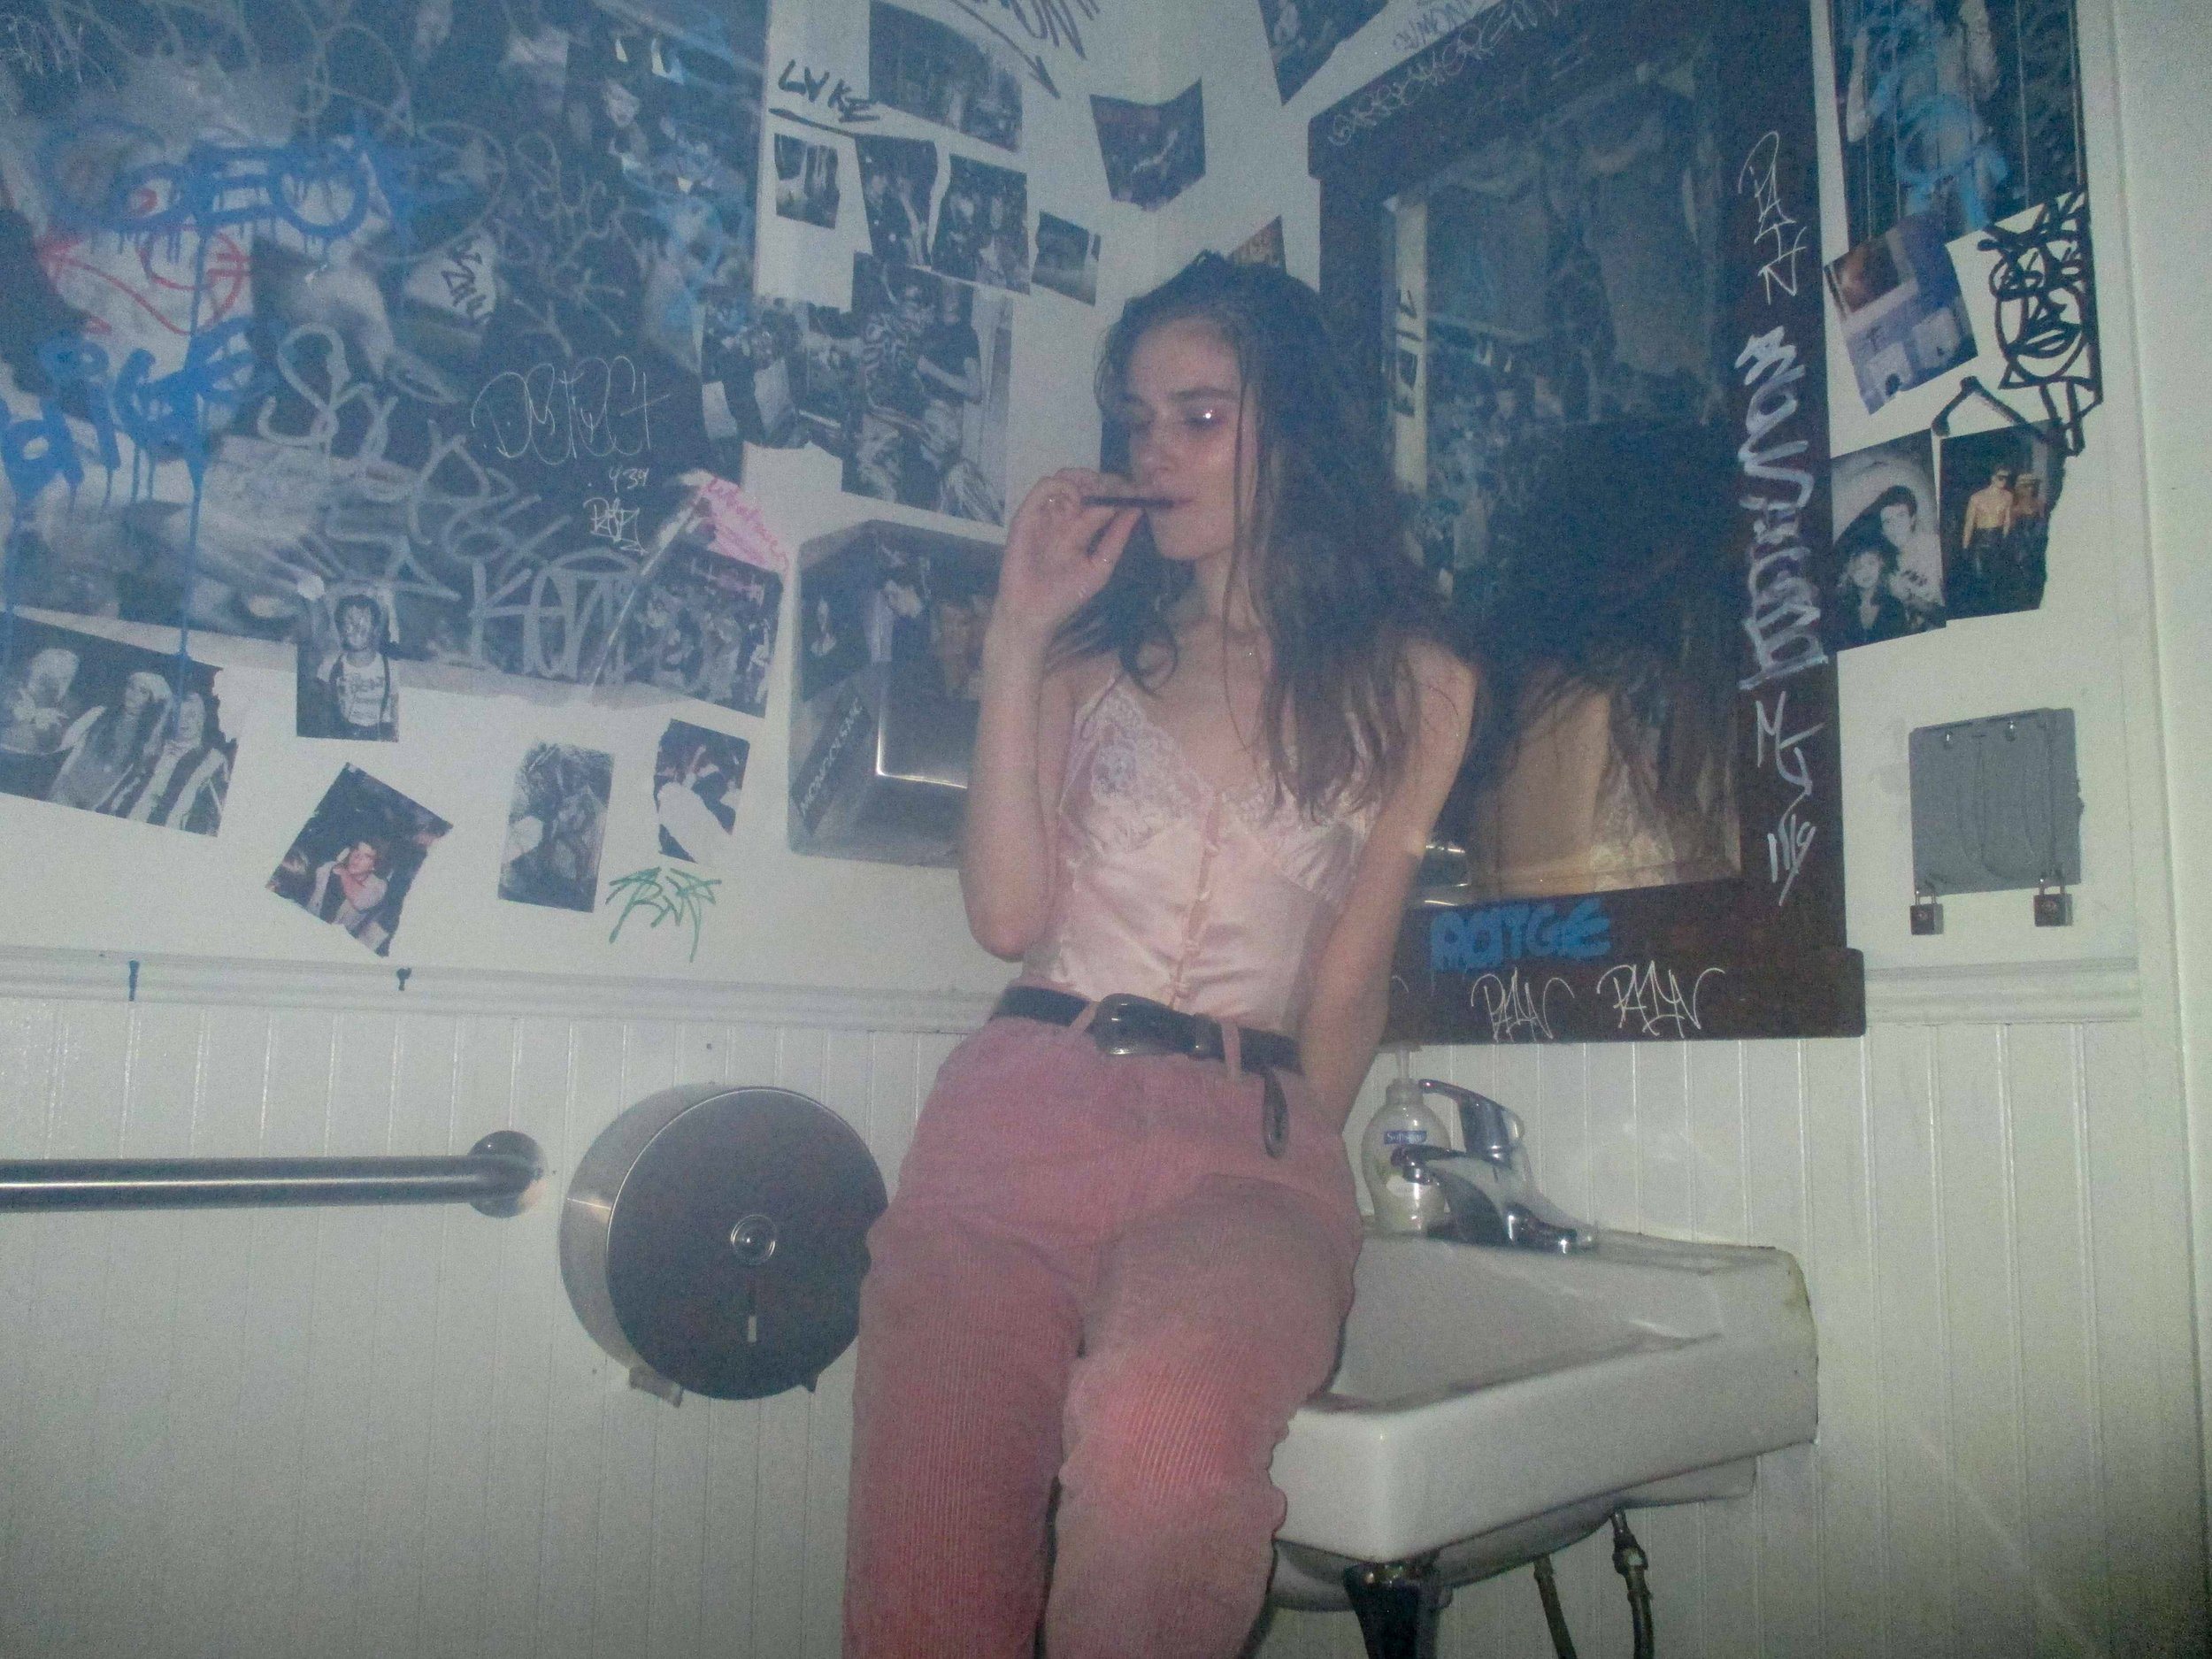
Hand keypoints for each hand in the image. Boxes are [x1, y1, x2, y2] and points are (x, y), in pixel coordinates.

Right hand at [989, 468, 1140, 656]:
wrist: (1034, 612)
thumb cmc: (1065, 595)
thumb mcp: (1100, 566)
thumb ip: (1117, 537)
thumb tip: (1137, 509)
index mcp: (1083, 527)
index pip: (1104, 499)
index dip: (1121, 492)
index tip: (1141, 490)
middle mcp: (1065, 516)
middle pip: (1086, 483)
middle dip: (1105, 481)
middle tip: (1122, 486)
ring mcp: (1047, 513)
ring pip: (1065, 478)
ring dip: (1084, 479)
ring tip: (1099, 492)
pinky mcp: (1028, 514)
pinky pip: (1044, 487)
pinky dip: (1063, 486)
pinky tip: (1076, 499)